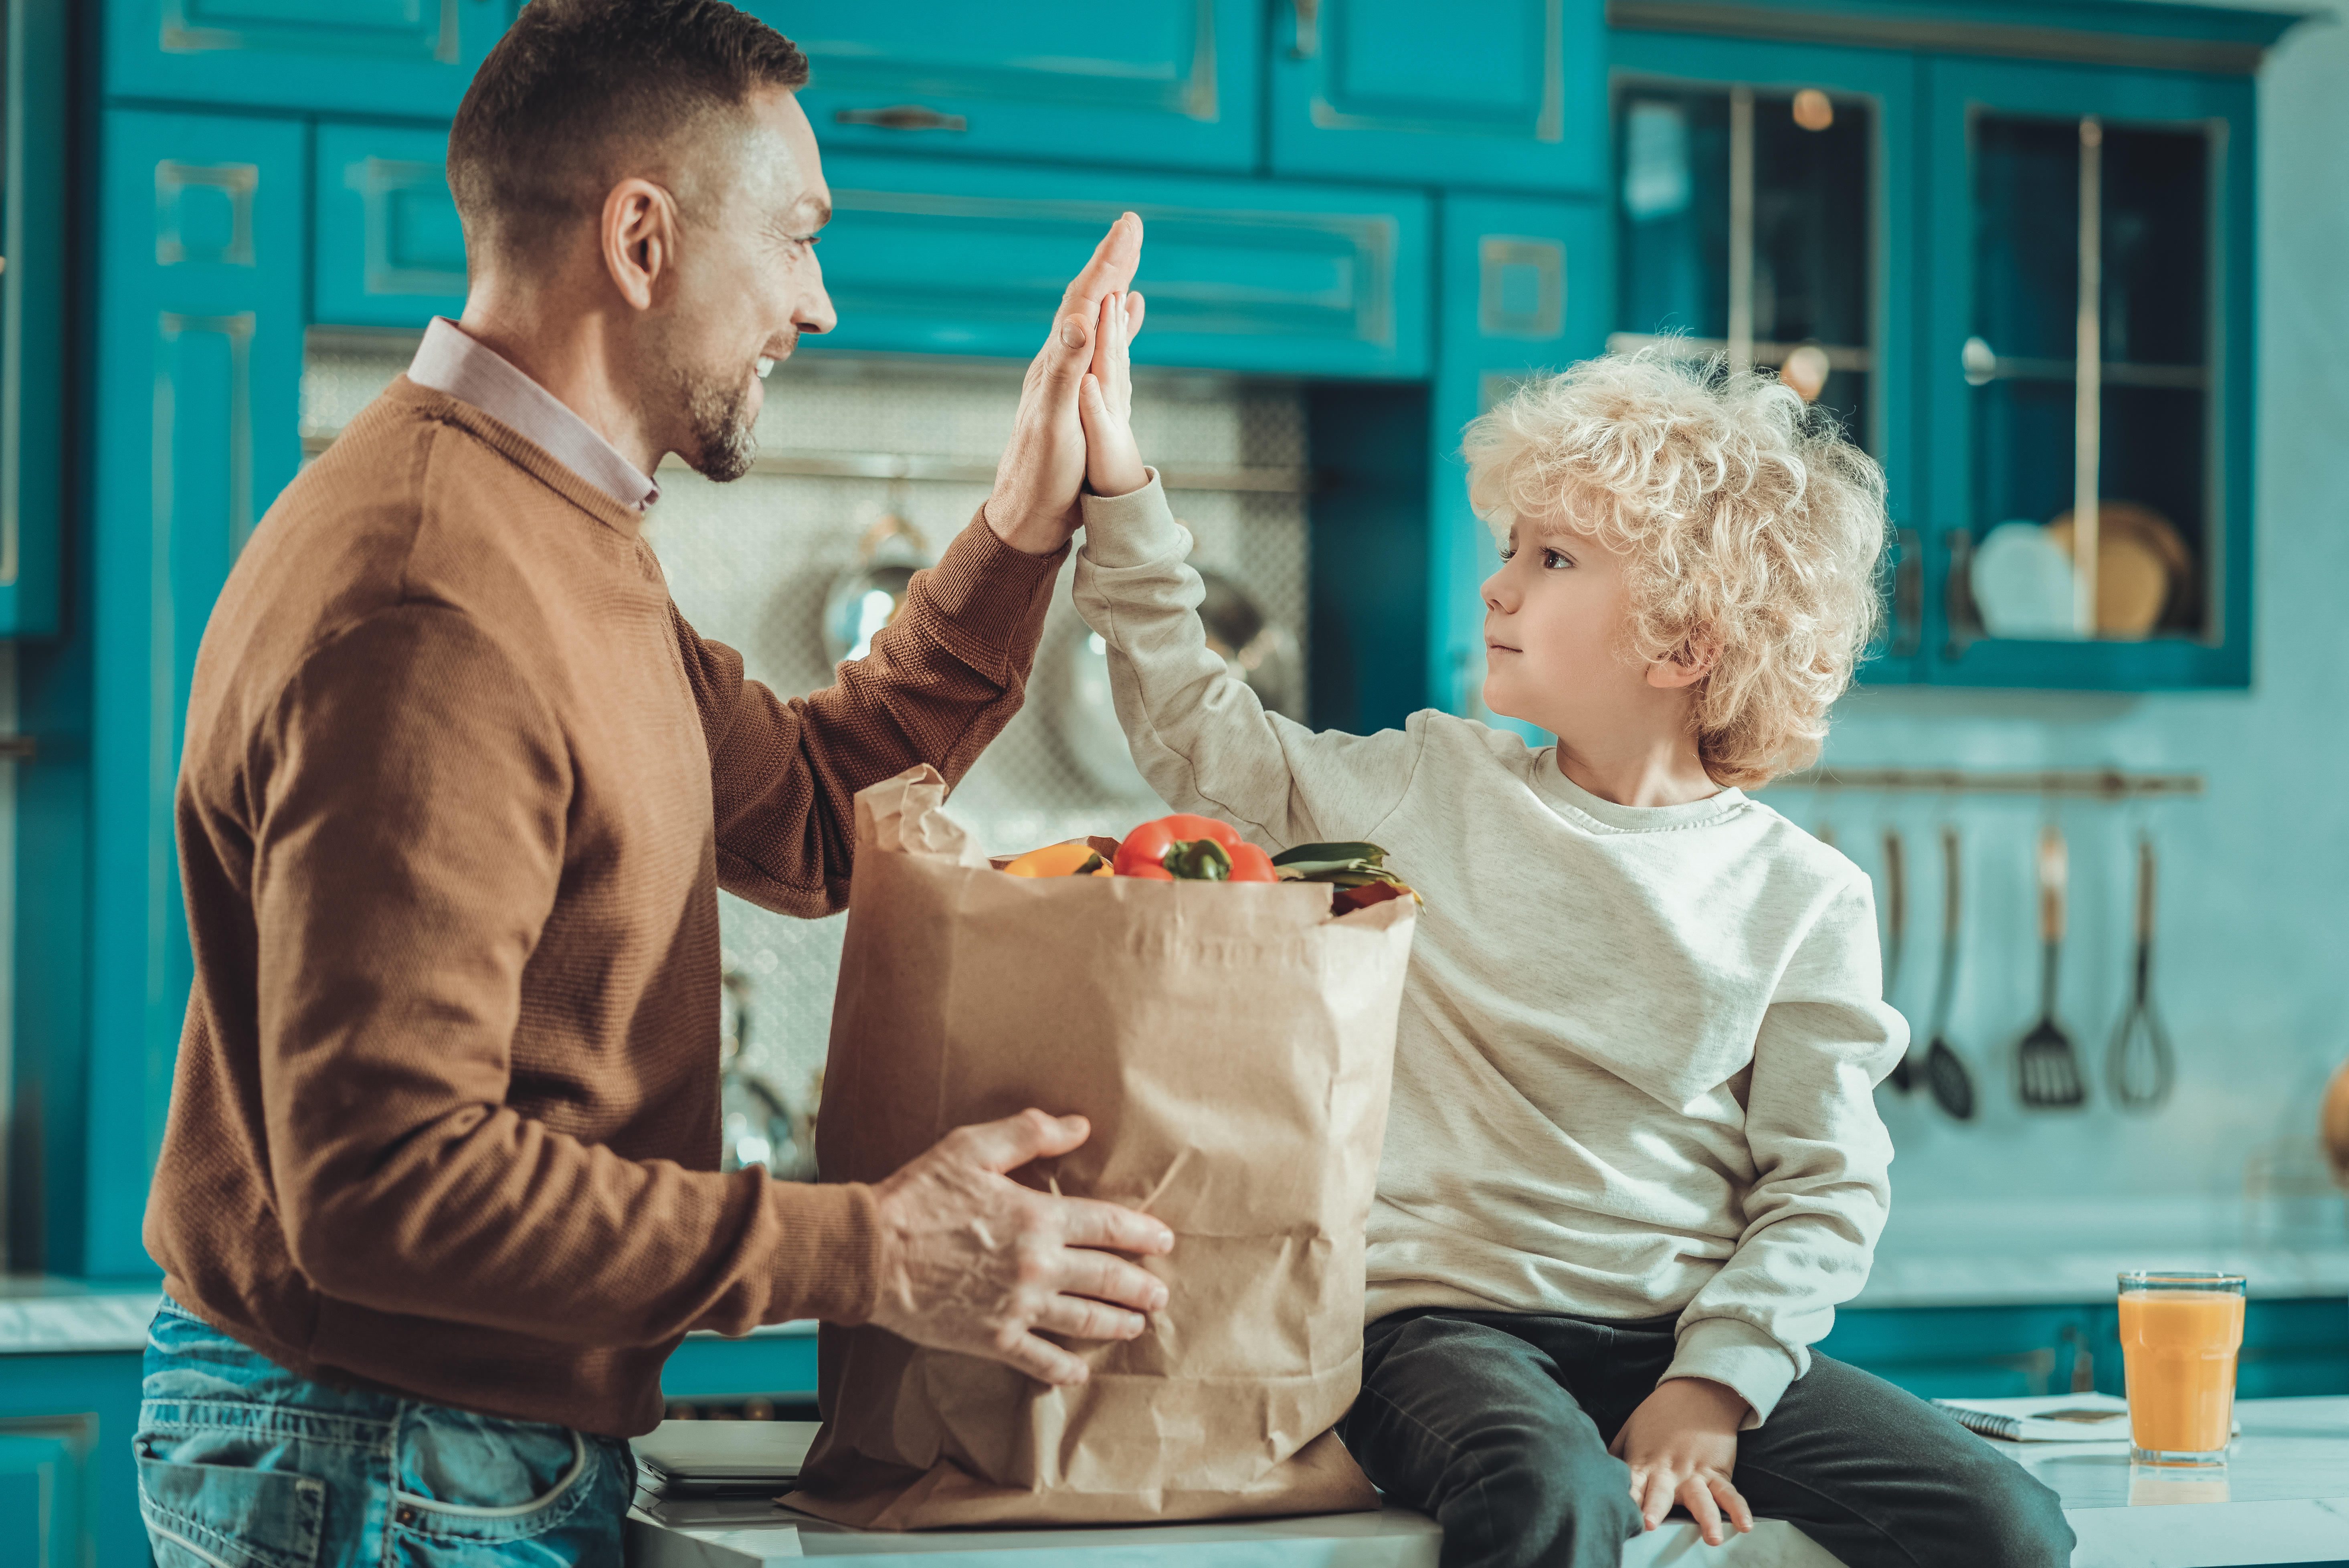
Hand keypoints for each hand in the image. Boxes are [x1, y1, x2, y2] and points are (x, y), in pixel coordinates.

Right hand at [866, 1108, 1174, 1385]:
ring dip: (1117, 1325)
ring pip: (1084, 1321)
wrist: (870, 1253)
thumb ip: (1029, 1134)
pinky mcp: (993, 1339)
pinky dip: (1064, 1369)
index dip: (1143, 1234)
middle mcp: (1038, 1266)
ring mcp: (1018, 1307)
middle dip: (1141, 1288)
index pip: (1109, 1227)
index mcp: (1038, 1218)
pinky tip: (1078, 1373)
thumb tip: (1079, 1125)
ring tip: (1136, 1326)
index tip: (1164, 1241)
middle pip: (1107, 1279)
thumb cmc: (918, 1196)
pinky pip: (1040, 1360)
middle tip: (1160, 1294)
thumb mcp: (972, 1148)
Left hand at [984, 214, 1144, 554]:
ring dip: (1110, 286)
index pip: (1084, 300)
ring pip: (1091, 320)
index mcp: (1056, 364)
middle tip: (1131, 225)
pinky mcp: (1073, 398)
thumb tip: (1080, 320)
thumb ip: (1066, 370)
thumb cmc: (1041, 477)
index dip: (1109, 262)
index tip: (1130, 226)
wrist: (1025, 516)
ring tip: (1128, 260)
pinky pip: (1099, 348)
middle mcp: (1058, 364)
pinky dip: (1115, 325)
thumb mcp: (1056, 423)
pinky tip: (1125, 318)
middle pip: (1085, 300)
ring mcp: (1065, 379)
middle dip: (1110, 261)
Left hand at [1607, 1377, 1755, 1545]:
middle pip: (1660, 1493)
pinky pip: (1729, 1493)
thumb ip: (1615, 1457)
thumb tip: (1594, 1474)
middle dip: (1654, 1508)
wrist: (1697, 1391)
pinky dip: (1738, 1509)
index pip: (1629, 1484)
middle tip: (1650, 1523)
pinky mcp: (1717, 1472)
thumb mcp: (1629, 1431)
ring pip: (1700, 1498)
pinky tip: (1744, 1525)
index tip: (1614, 1511)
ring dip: (1705, 1517)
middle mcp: (1668, 1471)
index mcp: (1643, 1463)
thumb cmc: (1658, 1415)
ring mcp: (1695, 1473)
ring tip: (1712, 1538)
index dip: (1622, 1498)